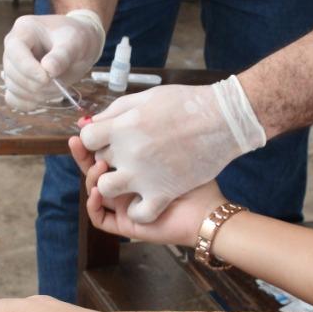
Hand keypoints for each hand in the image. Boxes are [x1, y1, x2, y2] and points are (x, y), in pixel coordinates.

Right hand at [1, 10, 105, 110]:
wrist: (78, 45)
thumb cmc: (76, 38)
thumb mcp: (75, 43)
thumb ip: (62, 56)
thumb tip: (48, 70)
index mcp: (24, 30)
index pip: (15, 51)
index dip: (28, 68)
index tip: (48, 78)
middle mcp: (12, 47)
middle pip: (12, 72)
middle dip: (37, 84)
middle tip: (59, 84)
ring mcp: (12, 65)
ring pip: (12, 87)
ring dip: (36, 95)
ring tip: (57, 87)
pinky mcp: (17, 81)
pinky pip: (12, 98)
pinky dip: (27, 103)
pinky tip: (42, 98)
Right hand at [70, 137, 224, 244]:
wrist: (208, 204)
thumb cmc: (194, 168)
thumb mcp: (164, 139)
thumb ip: (138, 127)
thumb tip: (114, 116)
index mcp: (132, 162)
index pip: (102, 150)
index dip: (90, 141)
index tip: (86, 129)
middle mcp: (126, 182)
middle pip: (93, 169)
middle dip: (84, 156)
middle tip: (79, 142)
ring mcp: (124, 203)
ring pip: (93, 190)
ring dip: (90, 177)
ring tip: (100, 166)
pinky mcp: (126, 222)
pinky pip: (100, 218)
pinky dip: (93, 205)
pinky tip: (97, 191)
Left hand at [77, 76, 265, 222]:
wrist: (225, 120)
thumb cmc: (186, 104)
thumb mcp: (147, 98)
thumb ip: (115, 111)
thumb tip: (90, 123)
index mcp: (122, 126)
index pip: (87, 138)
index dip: (95, 138)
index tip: (107, 137)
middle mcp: (128, 153)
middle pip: (98, 161)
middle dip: (109, 156)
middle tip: (129, 152)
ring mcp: (144, 177)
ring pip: (108, 189)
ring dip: (115, 185)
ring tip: (131, 177)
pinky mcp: (163, 194)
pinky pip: (139, 213)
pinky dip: (140, 210)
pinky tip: (146, 198)